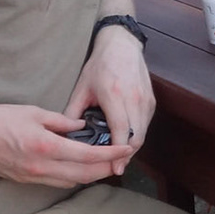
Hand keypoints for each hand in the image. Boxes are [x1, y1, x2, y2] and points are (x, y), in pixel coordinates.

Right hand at [0, 101, 135, 187]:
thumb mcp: (33, 112)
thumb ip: (62, 122)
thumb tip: (82, 128)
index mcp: (45, 147)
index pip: (87, 156)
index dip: (110, 153)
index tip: (126, 148)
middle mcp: (40, 167)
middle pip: (84, 175)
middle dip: (106, 168)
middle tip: (121, 159)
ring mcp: (32, 177)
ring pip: (71, 183)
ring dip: (90, 176)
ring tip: (104, 163)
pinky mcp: (24, 180)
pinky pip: (56, 183)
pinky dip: (72, 177)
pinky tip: (79, 168)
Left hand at [66, 24, 155, 163]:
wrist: (122, 45)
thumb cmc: (100, 65)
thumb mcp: (82, 87)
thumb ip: (72, 112)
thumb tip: (64, 136)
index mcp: (114, 95)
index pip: (121, 129)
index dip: (118, 151)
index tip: (114, 167)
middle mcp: (134, 99)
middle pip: (136, 136)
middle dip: (127, 155)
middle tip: (114, 168)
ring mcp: (145, 100)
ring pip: (143, 133)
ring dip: (133, 147)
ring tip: (119, 158)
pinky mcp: (151, 101)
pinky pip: (145, 124)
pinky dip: (137, 136)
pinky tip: (125, 142)